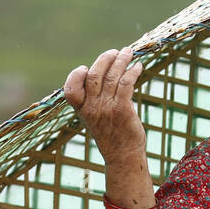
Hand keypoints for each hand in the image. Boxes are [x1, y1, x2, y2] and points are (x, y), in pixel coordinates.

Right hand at [63, 46, 147, 162]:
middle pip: (93, 76)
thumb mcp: (95, 119)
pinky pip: (126, 83)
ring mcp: (106, 108)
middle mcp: (91, 108)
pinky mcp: (122, 109)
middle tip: (115, 52)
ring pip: (112, 76)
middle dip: (105, 59)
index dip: (75, 76)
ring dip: (121, 61)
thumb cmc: (111, 135)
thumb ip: (95, 100)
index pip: (71, 90)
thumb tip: (106, 75)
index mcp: (82, 110)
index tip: (84, 68)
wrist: (123, 156)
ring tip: (129, 52)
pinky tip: (138, 67)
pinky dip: (133, 72)